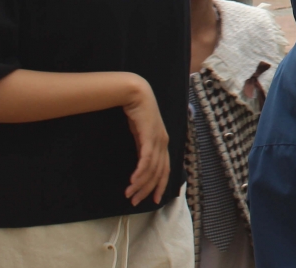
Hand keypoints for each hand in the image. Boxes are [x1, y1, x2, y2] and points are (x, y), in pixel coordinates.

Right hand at [121, 77, 169, 205]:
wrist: (136, 94)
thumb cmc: (138, 113)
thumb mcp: (142, 133)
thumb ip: (143, 147)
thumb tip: (139, 163)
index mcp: (163, 143)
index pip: (166, 170)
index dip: (160, 186)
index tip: (153, 200)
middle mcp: (163, 143)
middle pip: (159, 173)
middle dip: (147, 190)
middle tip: (135, 201)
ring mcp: (158, 139)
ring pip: (152, 169)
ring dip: (140, 184)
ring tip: (129, 194)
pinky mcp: (150, 136)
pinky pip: (147, 159)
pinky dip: (141, 172)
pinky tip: (133, 181)